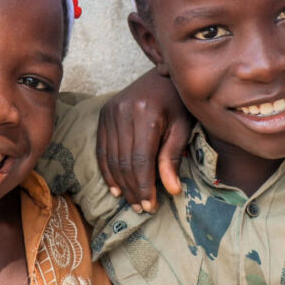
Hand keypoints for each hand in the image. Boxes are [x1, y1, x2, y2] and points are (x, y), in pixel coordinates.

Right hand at [96, 70, 192, 212]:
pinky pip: (102, 149)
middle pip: (124, 161)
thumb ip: (172, 158)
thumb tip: (171, 191)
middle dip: (133, 188)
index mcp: (146, 113)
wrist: (163, 75)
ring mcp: (110, 112)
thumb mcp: (182, 128)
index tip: (150, 206)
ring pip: (111, 158)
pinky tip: (116, 188)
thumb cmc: (178, 103)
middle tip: (142, 208)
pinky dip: (107, 171)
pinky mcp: (104, 114)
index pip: (141, 159)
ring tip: (131, 202)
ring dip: (120, 183)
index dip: (144, 185)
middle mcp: (123, 112)